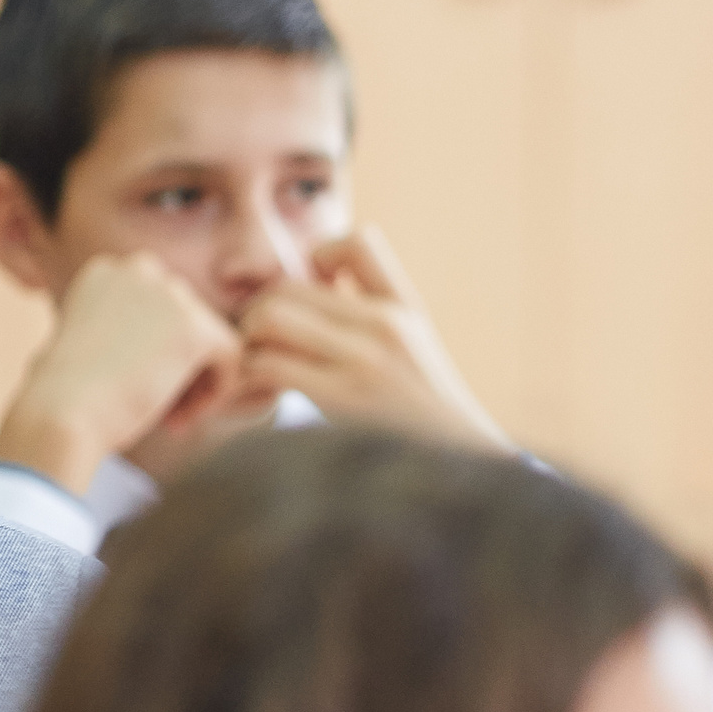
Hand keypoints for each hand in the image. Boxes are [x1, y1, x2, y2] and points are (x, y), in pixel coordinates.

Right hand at [0, 252, 245, 493]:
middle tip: (163, 411)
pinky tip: (183, 418)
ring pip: (213, 341)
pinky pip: (232, 358)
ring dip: (198, 383)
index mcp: (107, 271)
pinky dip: (217, 392)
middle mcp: (139, 270)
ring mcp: (168, 294)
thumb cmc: (63, 395)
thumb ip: (125, 332)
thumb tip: (157, 343)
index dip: (157, 353)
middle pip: (189, 322)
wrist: (60, 413)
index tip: (136, 387)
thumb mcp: (87, 345)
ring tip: (171, 418)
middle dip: (183, 368)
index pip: (160, 310)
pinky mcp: (195, 326)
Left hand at [239, 227, 508, 449]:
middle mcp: (387, 324)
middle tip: (259, 345)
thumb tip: (303, 293)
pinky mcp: (344, 397)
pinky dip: (250, 377)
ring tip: (257, 370)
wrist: (463, 470)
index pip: (356, 241)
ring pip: (269, 317)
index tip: (315, 297)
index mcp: (405, 309)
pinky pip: (268, 364)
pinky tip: (261, 397)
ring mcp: (366, 360)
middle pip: (287, 285)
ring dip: (249, 343)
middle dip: (258, 312)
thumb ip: (370, 321)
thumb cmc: (425, 421)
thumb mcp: (414, 355)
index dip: (317, 258)